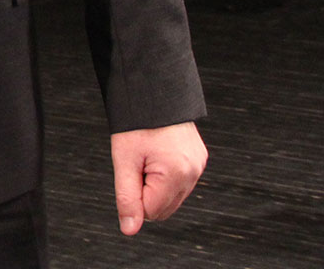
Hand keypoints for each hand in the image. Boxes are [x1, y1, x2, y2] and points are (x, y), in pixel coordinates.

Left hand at [110, 120, 206, 234]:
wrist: (152, 93)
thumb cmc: (136, 124)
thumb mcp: (124, 161)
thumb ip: (127, 198)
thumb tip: (130, 230)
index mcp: (177, 173)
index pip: (152, 211)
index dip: (135, 196)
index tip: (131, 171)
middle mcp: (193, 172)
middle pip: (164, 208)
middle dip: (146, 192)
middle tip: (138, 164)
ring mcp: (199, 165)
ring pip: (172, 196)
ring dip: (156, 184)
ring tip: (148, 157)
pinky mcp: (199, 159)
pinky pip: (180, 182)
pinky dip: (166, 175)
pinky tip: (158, 155)